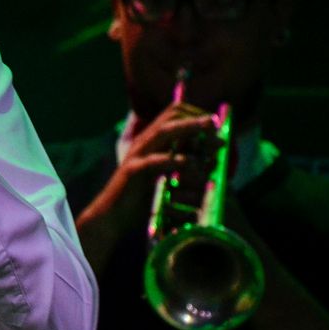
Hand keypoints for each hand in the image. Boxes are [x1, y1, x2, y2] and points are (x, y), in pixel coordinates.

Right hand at [75, 101, 220, 271]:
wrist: (112, 217)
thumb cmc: (142, 200)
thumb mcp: (167, 179)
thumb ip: (188, 168)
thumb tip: (214, 161)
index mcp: (152, 141)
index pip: (174, 112)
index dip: (196, 113)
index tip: (215, 122)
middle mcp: (144, 142)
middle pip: (171, 116)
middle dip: (196, 118)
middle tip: (216, 124)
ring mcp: (137, 155)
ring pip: (164, 131)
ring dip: (190, 127)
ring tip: (209, 129)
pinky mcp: (133, 171)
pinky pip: (154, 160)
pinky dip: (173, 159)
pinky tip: (189, 162)